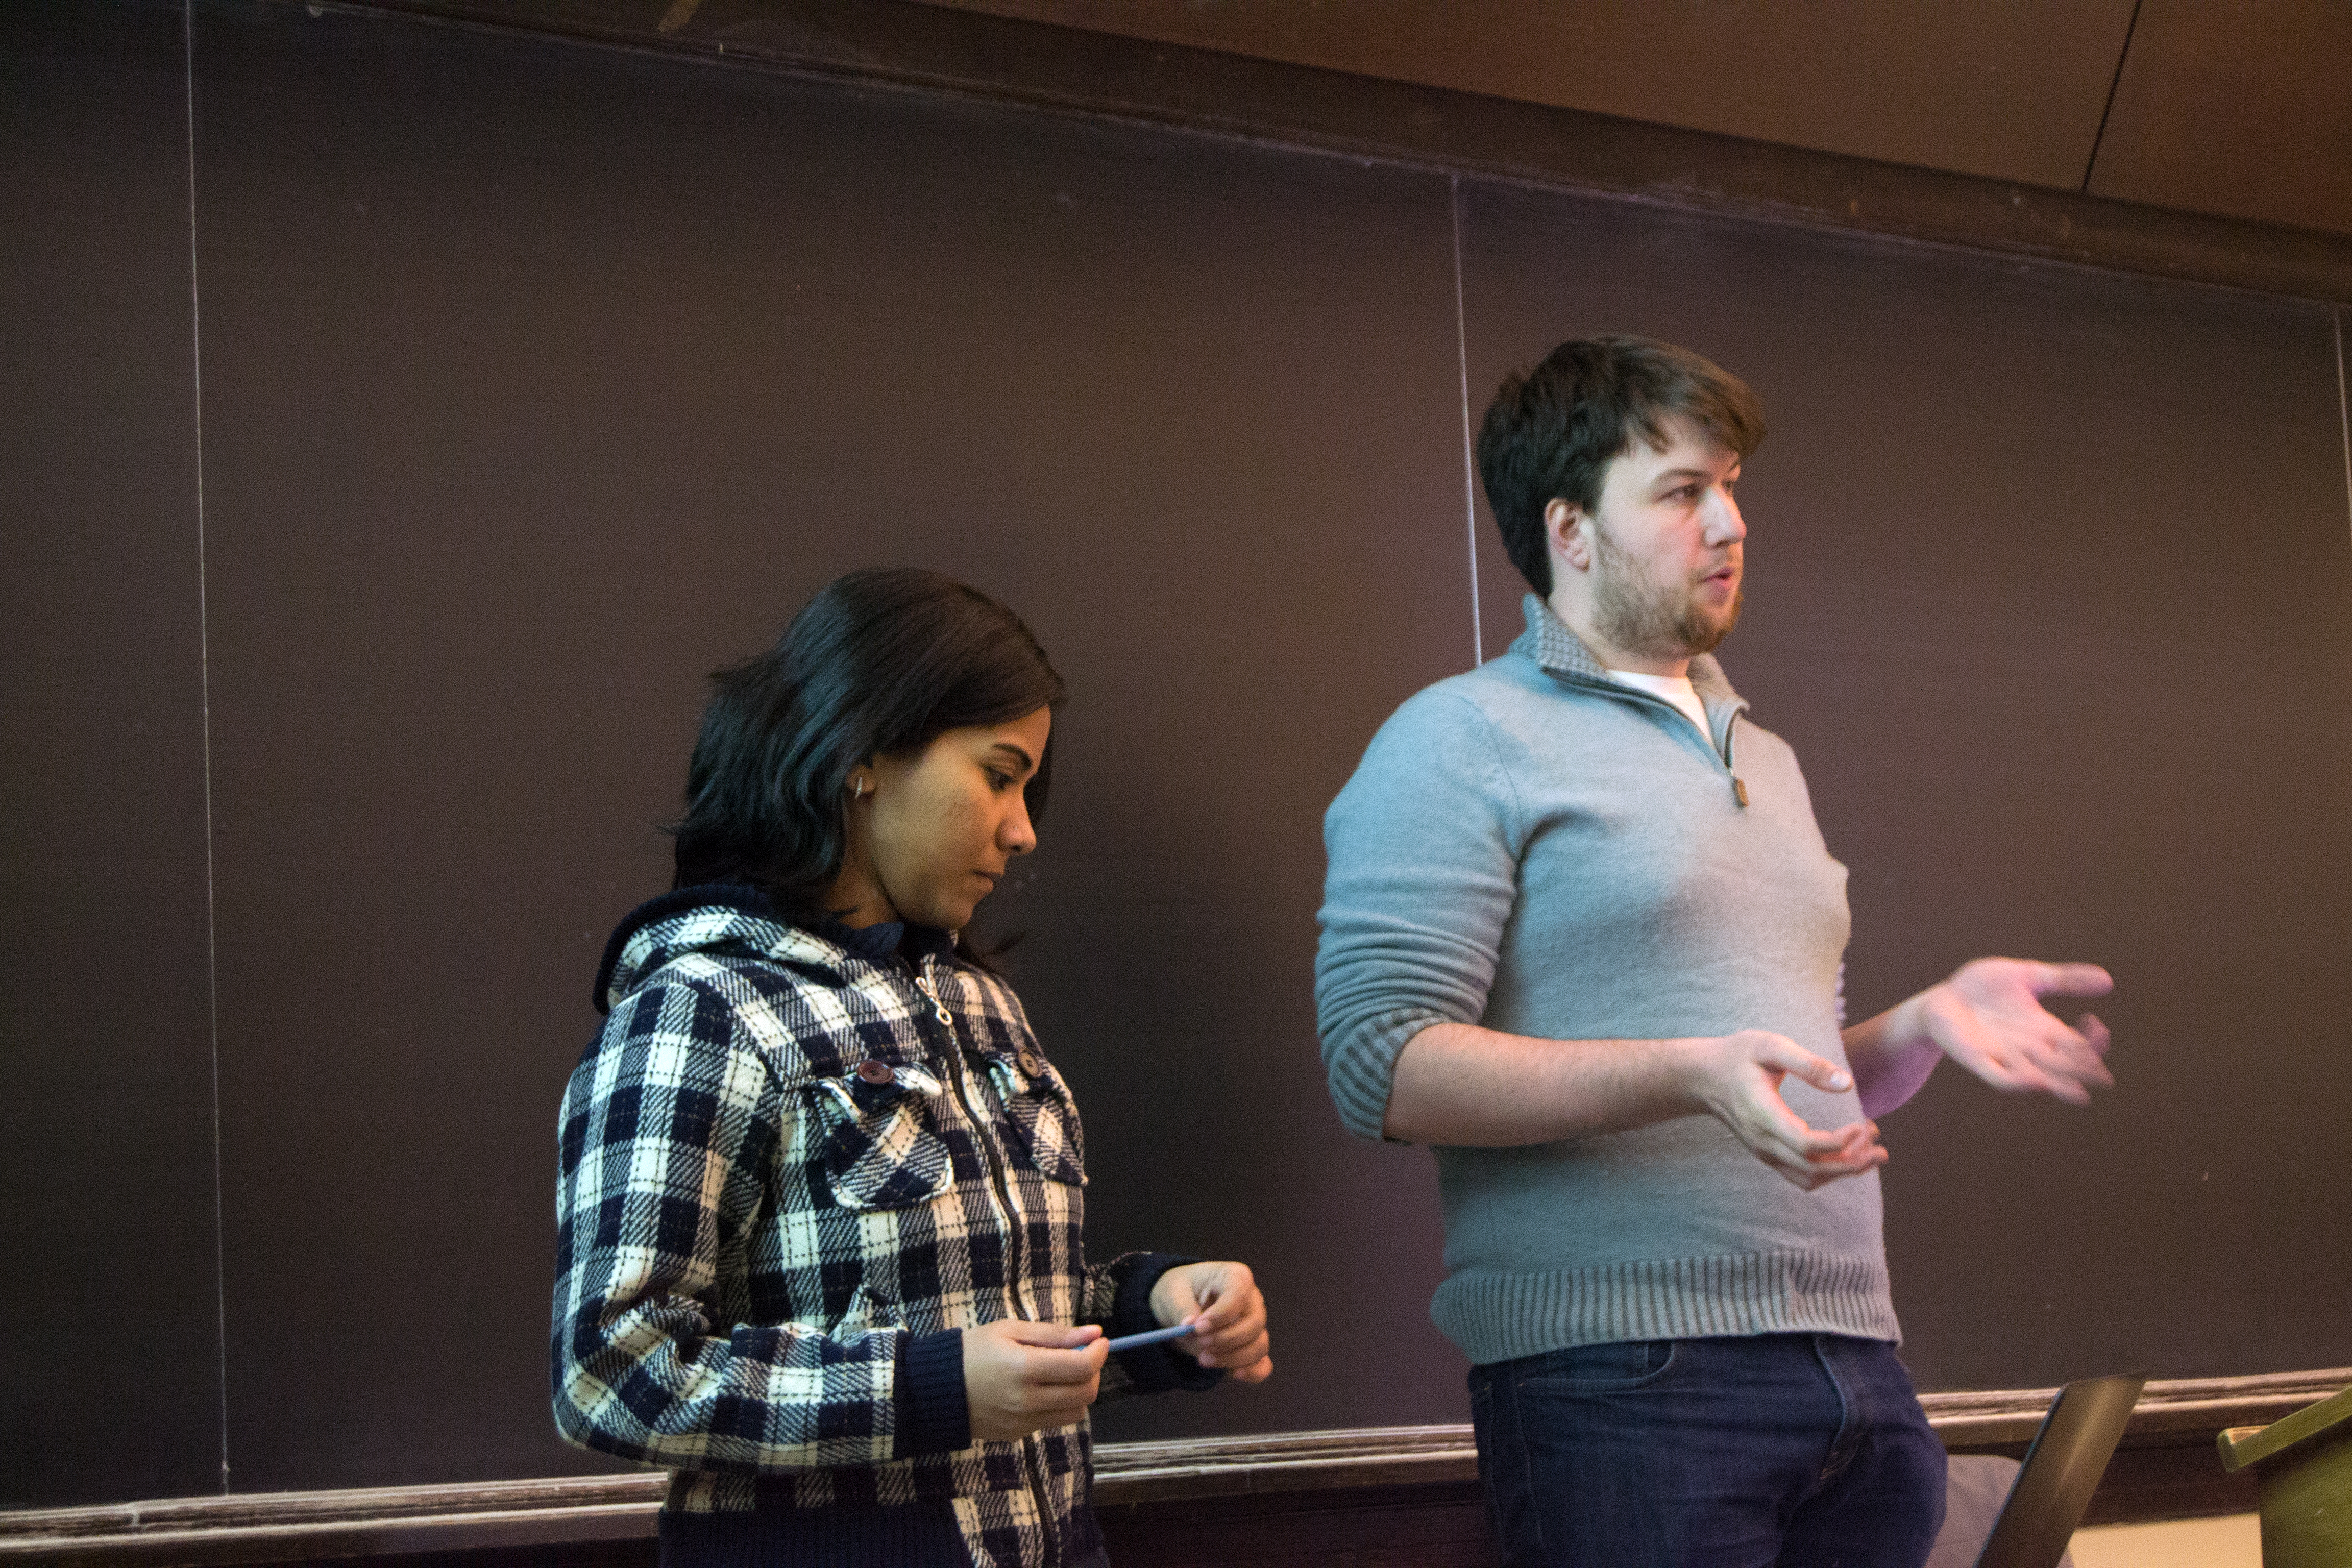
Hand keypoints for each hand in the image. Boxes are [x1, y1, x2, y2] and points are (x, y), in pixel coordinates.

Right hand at [962, 1318, 1107, 1441]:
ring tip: (1062, 1373)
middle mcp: (1027, 1401)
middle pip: (1085, 1393)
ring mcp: (1023, 1422)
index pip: (1081, 1368)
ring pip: (1075, 1412)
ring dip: (1079, 1391)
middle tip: (1082, 1355)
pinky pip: (1053, 1421)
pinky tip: (1040, 1389)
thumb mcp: (1010, 1331)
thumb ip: (1054, 1334)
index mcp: (1024, 1369)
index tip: (1099, 1340)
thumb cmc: (973, 1351)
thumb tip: (1093, 1333)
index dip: (1099, 1353)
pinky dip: (1058, 1405)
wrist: (935, 1390)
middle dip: (1092, 1372)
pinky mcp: (1018, 1435)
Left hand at [1147, 1260, 1271, 1382]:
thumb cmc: (1180, 1292)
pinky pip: (1262, 1363)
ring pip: (1259, 1345)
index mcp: (1234, 1277)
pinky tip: (1233, 1374)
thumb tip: (1188, 1326)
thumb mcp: (1172, 1293)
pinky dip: (1252, 1372)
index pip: (1239, 1293)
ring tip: (1203, 1359)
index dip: (1222, 1313)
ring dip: (1233, 1358)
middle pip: (1254, 1323)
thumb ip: (1180, 1308)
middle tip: (1200, 1345)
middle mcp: (1252, 1300)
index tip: (1198, 1327)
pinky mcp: (1251, 1347)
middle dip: (1227, 1339)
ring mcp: (1255, 1325)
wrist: (1181, 1306)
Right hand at [1690, 1029, 1887, 1190]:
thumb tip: (1848, 1084)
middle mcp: (1763, 1141)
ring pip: (1809, 1178)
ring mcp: (1764, 1152)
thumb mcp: (1771, 1047)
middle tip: (1878, 1142)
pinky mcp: (1768, 1154)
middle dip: (1852, 1160)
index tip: (1862, 1124)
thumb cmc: (1739, 1055)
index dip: (1840, 1142)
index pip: (1806, 1145)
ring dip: (1844, 1170)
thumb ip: (1810, 1064)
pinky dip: (1830, 1171)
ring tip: (1874, 1151)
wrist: (1704, 1076)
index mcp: (1763, 1115)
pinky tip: (1850, 1153)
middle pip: (1813, 1168)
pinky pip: (1802, 1175)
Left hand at [1911, 958, 2112, 1103]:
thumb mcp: (2029, 975)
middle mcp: (2029, 1048)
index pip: (2078, 1044)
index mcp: (2044, 1029)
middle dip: (2082, 1071)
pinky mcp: (1978, 1060)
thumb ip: (2064, 978)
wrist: (1943, 996)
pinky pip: (2000, 1078)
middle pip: (2063, 1065)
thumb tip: (2108, 980)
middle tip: (2103, 1077)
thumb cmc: (1984, 986)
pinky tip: (2035, 1083)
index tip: (2096, 1024)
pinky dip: (2017, 1082)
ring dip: (2056, 1085)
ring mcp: (2004, 1057)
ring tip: (2079, 1093)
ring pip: (2037, 1077)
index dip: (2092, 1042)